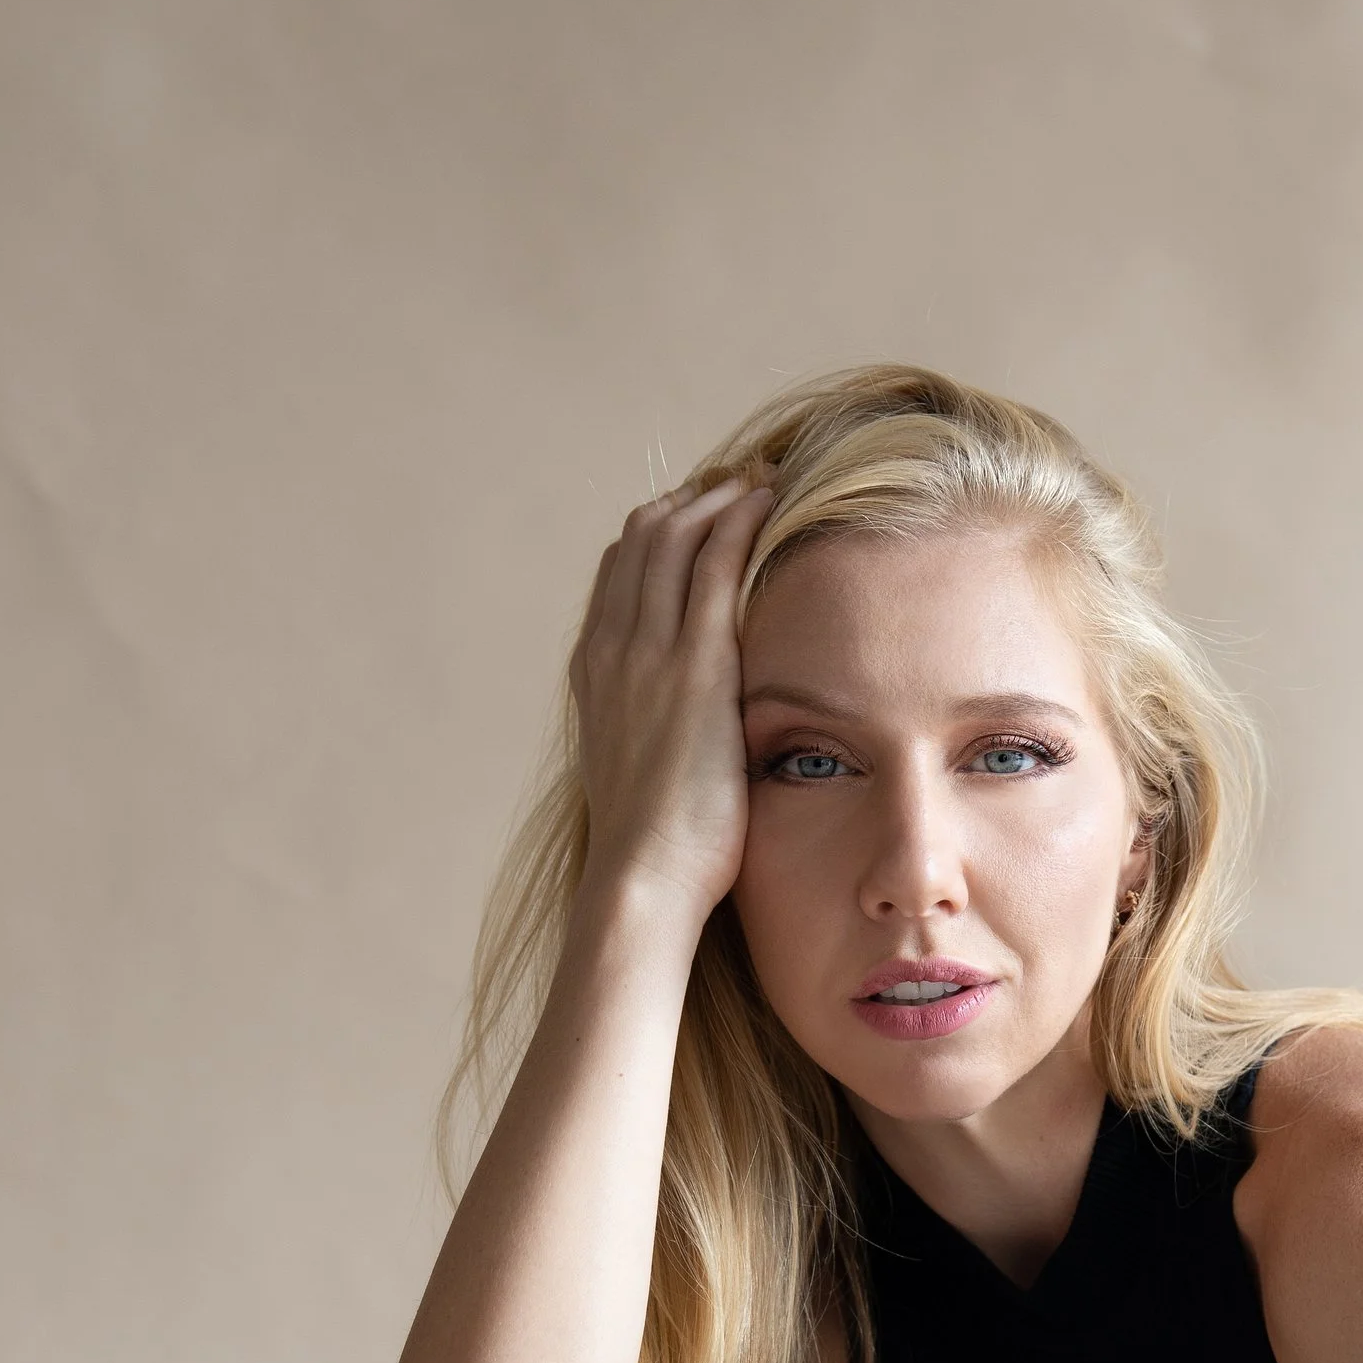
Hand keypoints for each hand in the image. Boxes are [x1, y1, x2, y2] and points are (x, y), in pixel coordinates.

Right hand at [569, 478, 774, 920]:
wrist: (642, 877)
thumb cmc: (655, 850)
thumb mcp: (642, 772)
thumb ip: (658, 731)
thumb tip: (690, 732)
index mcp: (594, 672)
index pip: (617, 575)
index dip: (657, 535)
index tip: (699, 520)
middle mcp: (611, 649)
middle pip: (639, 542)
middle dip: (688, 504)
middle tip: (736, 488)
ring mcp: (647, 653)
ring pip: (671, 539)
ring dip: (715, 500)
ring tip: (759, 484)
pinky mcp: (694, 666)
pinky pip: (712, 566)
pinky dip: (736, 522)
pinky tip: (768, 502)